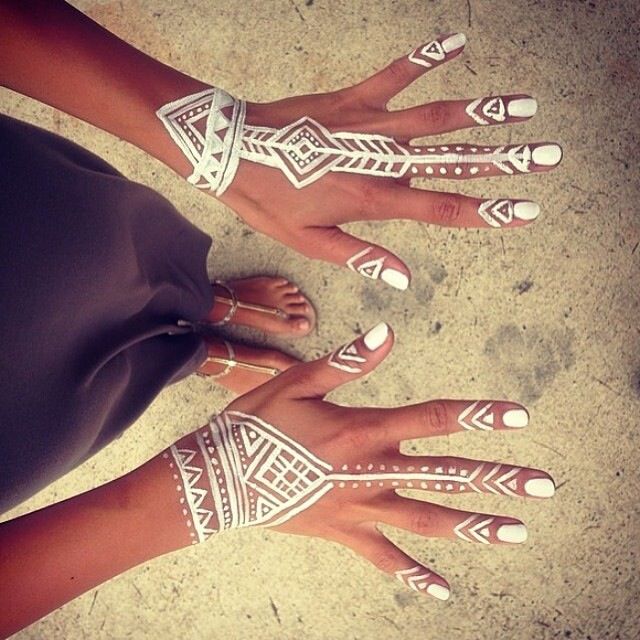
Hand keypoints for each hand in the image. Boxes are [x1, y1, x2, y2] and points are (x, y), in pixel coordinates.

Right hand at [170, 322, 554, 599]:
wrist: (220, 477)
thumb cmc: (256, 424)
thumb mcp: (297, 382)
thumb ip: (347, 361)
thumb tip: (388, 332)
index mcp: (362, 430)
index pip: (432, 419)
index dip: (478, 416)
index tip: (518, 416)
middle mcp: (370, 472)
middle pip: (444, 475)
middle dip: (496, 480)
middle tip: (542, 487)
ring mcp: (360, 508)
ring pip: (427, 521)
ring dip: (473, 525)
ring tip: (515, 532)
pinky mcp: (344, 533)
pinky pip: (385, 560)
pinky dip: (414, 576)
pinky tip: (443, 591)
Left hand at [213, 33, 561, 289]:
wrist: (229, 152)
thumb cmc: (267, 200)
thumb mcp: (309, 242)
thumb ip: (362, 256)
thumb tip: (404, 278)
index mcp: (372, 198)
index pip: (441, 208)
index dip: (487, 211)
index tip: (526, 210)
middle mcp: (379, 159)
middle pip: (452, 161)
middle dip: (504, 160)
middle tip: (548, 154)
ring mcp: (367, 124)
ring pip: (435, 116)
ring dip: (481, 111)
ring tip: (523, 105)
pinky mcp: (351, 99)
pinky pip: (394, 74)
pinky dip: (425, 57)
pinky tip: (456, 40)